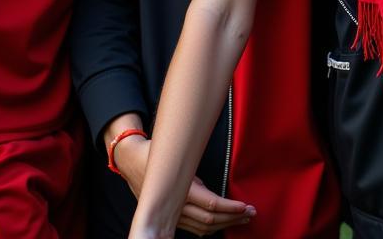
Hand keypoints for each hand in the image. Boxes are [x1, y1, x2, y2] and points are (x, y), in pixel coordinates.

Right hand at [115, 134, 253, 235]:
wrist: (131, 161)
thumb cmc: (154, 154)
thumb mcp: (174, 155)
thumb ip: (191, 171)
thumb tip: (210, 184)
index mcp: (178, 191)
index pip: (210, 205)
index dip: (229, 208)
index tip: (245, 205)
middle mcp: (175, 207)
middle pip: (209, 221)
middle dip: (232, 218)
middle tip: (251, 213)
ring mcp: (172, 215)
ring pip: (203, 228)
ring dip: (225, 224)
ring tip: (243, 218)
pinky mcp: (170, 218)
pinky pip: (194, 228)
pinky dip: (210, 229)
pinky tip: (223, 223)